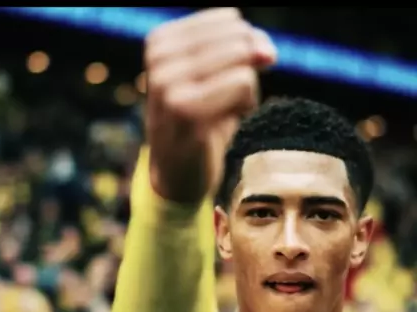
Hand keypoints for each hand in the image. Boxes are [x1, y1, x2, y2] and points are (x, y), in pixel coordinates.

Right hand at [145, 8, 276, 203]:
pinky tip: (227, 124)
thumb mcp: (213, 77)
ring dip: (246, 91)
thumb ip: (241, 50)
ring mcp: (169, 86)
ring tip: (223, 113)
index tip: (226, 81)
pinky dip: (246, 106)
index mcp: (160, 43)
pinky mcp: (187, 111)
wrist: (176, 174)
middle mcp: (160, 60)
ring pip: (243, 61)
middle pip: (238, 39)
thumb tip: (267, 51)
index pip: (229, 20)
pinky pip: (243, 84)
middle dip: (248, 71)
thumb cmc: (199, 124)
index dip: (245, 49)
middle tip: (227, 102)